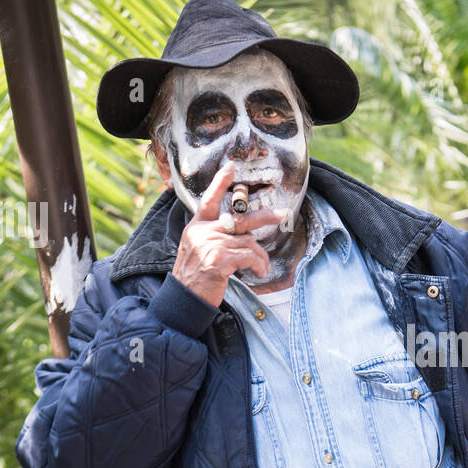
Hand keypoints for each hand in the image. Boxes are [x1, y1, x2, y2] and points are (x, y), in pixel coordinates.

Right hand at [171, 161, 288, 307]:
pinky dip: (258, 265)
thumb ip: (215, 236)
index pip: (209, 201)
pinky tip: (258, 273)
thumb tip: (243, 234)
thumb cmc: (195, 277)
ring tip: (262, 268)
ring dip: (260, 257)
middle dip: (264, 216)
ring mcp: (210, 245)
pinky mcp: (218, 260)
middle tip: (282, 214)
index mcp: (197, 227)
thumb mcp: (198, 250)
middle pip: (240, 219)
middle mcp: (203, 232)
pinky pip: (249, 257)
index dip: (220, 183)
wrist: (184, 299)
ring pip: (249, 243)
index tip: (231, 168)